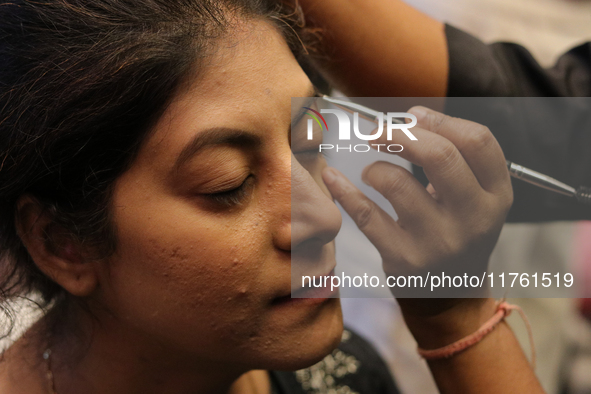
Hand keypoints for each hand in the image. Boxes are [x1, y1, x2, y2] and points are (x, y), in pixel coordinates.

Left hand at [322, 107, 512, 315]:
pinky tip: (333, 178)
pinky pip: (365, 214)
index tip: (413, 116)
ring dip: (375, 168)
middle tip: (378, 131)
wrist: (449, 294)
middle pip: (440, 155)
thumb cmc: (456, 231)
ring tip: (372, 173)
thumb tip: (410, 117)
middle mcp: (473, 220)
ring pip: (396, 182)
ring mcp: (438, 242)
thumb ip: (456, 159)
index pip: (478, 141)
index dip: (441, 120)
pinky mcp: (404, 259)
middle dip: (401, 133)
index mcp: (496, 197)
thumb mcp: (474, 199)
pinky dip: (343, 190)